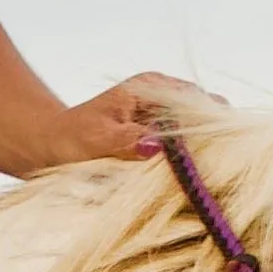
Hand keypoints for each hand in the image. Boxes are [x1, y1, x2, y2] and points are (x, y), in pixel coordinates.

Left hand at [39, 74, 219, 171]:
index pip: (196, 101)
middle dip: (211, 143)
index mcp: (152, 87)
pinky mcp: (161, 141)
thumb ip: (128, 141)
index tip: (219, 153)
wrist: (52, 147)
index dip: (211, 125)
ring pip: (198, 137)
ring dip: (201, 158)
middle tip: (214, 174)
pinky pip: (186, 152)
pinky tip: (190, 184)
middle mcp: (164, 99)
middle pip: (204, 118)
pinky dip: (188, 167)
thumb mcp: (97, 139)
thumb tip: (158, 146)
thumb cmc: (70, 137)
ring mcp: (165, 120)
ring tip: (206, 182)